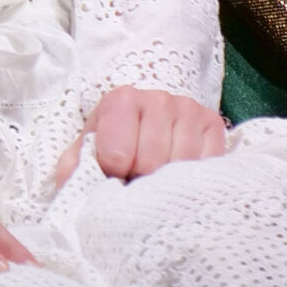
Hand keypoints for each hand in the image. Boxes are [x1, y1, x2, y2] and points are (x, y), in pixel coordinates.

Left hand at [64, 87, 228, 183]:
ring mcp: (189, 110)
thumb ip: (73, 169)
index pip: (117, 156)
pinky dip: (192, 180)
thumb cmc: (111, 143)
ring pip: (181, 167)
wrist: (144, 124)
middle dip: (141, 180)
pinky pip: (207, 166)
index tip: (113, 174)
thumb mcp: (84, 152)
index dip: (113, 176)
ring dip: (167, 183)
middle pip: (152, 164)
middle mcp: (158, 99)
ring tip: (156, 177)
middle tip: (136, 178)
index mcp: (121, 100)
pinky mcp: (214, 125)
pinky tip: (178, 175)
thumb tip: (73, 188)